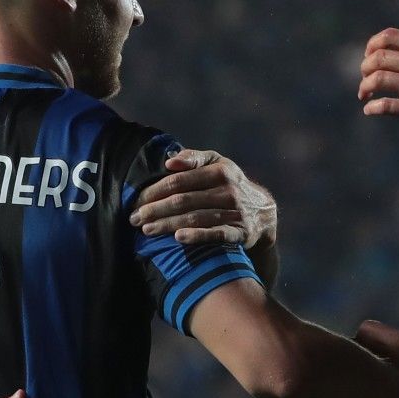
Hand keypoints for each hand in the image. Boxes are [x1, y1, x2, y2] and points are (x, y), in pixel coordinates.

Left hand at [128, 149, 277, 248]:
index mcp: (219, 171)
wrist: (263, 213)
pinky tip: (178, 238)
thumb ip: (193, 159)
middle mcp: (228, 190)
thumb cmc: (230, 185)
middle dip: (156, 210)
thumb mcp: (217, 165)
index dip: (155, 191)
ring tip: (146, 230)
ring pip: (194, 218)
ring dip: (167, 225)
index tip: (137, 200)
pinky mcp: (240, 232)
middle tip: (135, 219)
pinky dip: (197, 235)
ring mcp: (235, 212)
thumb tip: (169, 161)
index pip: (179, 181)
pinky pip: (216, 235)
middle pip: (183, 200)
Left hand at [357, 28, 398, 145]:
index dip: (371, 47)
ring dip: (364, 88)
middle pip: (376, 58)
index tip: (369, 59)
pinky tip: (370, 110)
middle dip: (364, 69)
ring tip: (365, 95)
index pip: (387, 37)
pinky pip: (384, 106)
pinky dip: (372, 108)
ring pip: (376, 80)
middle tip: (365, 80)